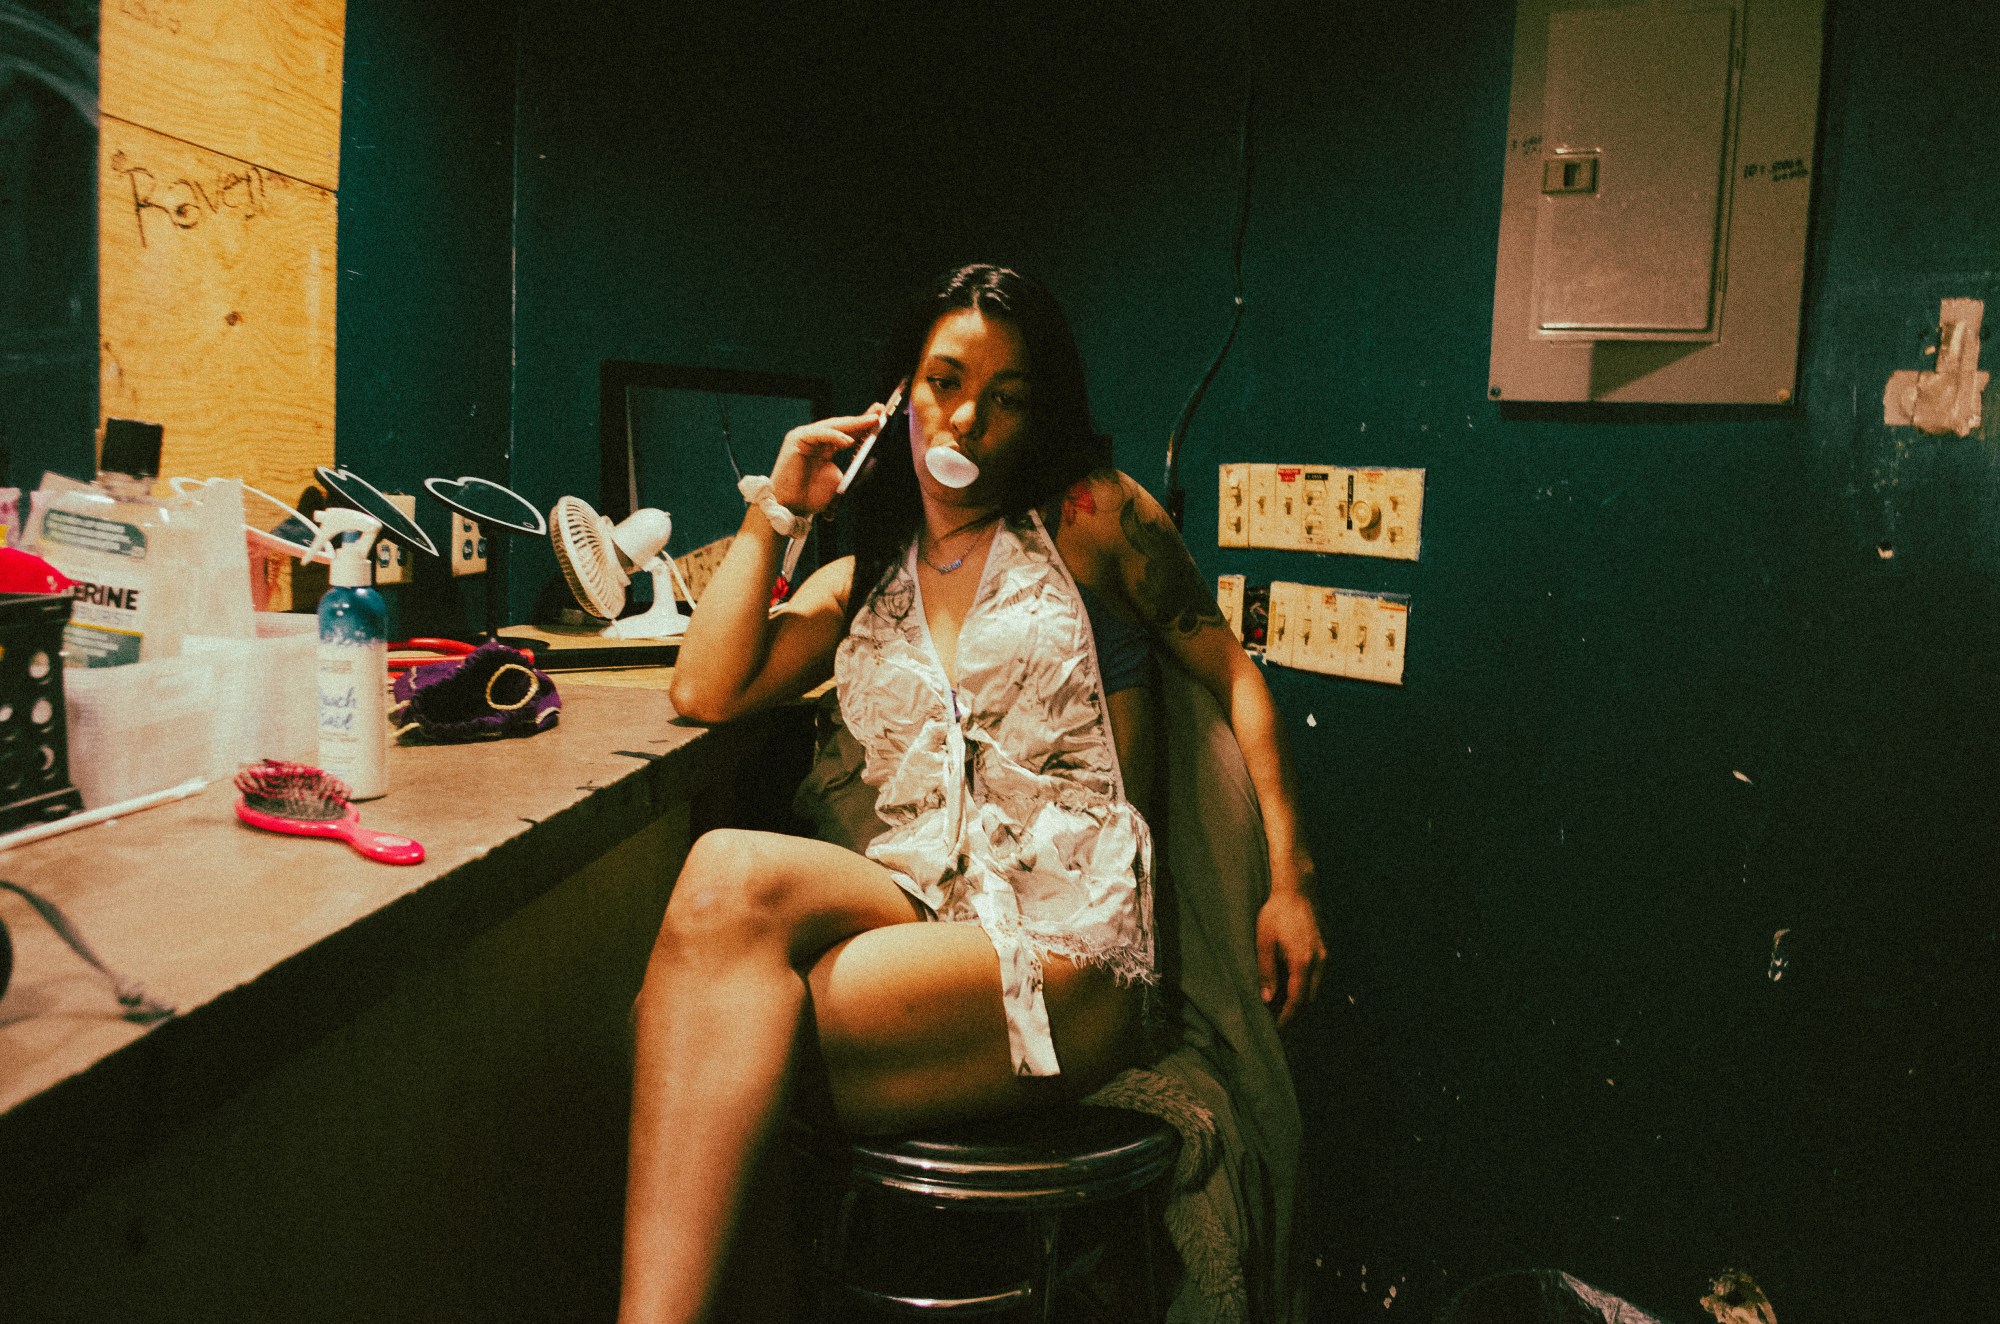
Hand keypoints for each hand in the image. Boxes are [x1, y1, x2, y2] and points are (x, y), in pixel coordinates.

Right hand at [770, 403, 891, 514]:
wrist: (791, 507)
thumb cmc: (811, 496)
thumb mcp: (840, 480)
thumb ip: (853, 468)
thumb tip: (872, 457)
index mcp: (824, 446)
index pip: (846, 431)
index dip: (863, 424)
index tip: (880, 417)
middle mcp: (815, 438)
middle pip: (841, 424)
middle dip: (861, 419)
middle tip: (879, 412)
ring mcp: (805, 437)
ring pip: (832, 426)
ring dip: (853, 423)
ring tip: (871, 422)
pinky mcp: (796, 439)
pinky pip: (819, 434)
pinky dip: (835, 436)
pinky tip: (849, 441)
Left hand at [1256, 886, 1325, 1027]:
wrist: (1298, 889)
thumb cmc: (1276, 912)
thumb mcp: (1264, 941)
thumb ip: (1266, 971)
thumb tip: (1266, 999)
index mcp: (1303, 961)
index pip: (1297, 1000)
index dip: (1288, 1017)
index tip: (1278, 1029)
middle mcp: (1320, 961)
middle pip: (1311, 998)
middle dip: (1297, 1013)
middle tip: (1281, 1023)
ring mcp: (1327, 955)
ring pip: (1318, 988)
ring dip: (1304, 1000)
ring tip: (1287, 1009)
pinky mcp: (1327, 949)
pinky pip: (1322, 976)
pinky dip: (1310, 986)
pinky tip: (1297, 988)